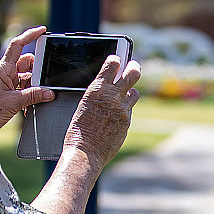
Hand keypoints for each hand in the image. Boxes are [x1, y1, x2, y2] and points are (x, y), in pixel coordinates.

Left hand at [0, 25, 54, 128]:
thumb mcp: (13, 102)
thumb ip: (33, 96)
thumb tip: (49, 93)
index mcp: (3, 68)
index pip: (17, 45)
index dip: (29, 35)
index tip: (42, 31)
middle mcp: (5, 72)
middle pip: (26, 62)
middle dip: (38, 70)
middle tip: (42, 83)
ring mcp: (8, 82)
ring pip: (27, 77)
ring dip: (35, 85)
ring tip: (35, 97)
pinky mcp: (10, 92)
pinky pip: (25, 88)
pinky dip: (31, 94)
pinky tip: (31, 104)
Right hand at [63, 55, 140, 172]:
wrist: (86, 152)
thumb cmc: (77, 131)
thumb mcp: (83, 104)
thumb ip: (97, 94)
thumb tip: (106, 88)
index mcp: (97, 88)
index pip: (113, 64)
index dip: (116, 60)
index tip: (117, 60)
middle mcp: (113, 97)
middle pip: (133, 73)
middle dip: (133, 67)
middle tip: (133, 66)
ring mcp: (123, 110)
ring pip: (135, 93)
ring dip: (130, 91)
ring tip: (126, 93)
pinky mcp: (127, 122)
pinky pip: (129, 110)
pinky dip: (125, 109)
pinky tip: (117, 114)